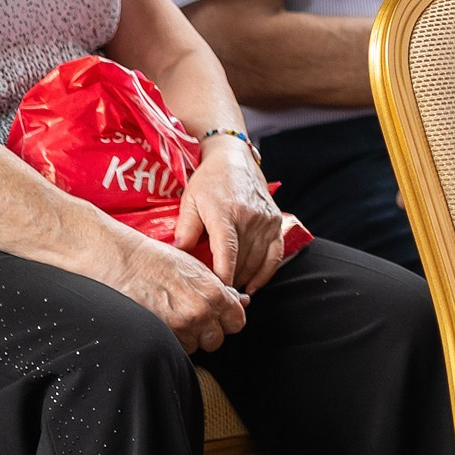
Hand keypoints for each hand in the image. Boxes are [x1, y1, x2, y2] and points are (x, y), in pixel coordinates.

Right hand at [109, 232, 248, 353]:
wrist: (127, 263)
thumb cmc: (160, 260)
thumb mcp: (198, 269)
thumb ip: (222, 289)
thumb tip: (241, 301)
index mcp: (214, 294)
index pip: (237, 322)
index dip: (229, 320)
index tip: (221, 317)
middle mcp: (200, 313)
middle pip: (217, 340)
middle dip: (209, 332)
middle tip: (197, 318)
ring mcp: (180, 326)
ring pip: (195, 347)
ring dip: (190, 338)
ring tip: (178, 319)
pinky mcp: (161, 334)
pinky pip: (176, 348)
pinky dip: (174, 341)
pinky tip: (167, 325)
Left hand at [176, 139, 287, 294]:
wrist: (234, 158)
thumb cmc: (208, 180)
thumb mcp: (190, 200)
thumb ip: (186, 228)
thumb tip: (179, 255)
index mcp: (225, 213)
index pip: (227, 253)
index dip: (223, 277)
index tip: (217, 294)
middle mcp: (249, 217)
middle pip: (243, 261)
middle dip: (231, 283)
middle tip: (217, 297)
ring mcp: (265, 219)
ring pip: (258, 260)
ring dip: (245, 280)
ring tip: (230, 293)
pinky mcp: (275, 221)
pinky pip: (275, 254)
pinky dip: (266, 273)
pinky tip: (254, 286)